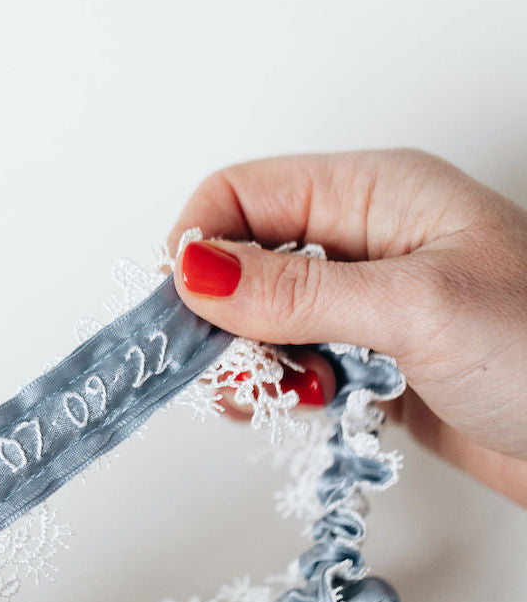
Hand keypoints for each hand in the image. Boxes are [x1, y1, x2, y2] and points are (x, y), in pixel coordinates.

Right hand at [168, 148, 526, 504]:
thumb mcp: (414, 308)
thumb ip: (298, 290)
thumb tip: (196, 270)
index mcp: (376, 193)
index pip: (243, 192)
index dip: (200, 245)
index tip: (187, 312)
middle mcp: (366, 241)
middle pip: (244, 258)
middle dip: (221, 314)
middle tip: (229, 371)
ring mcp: (371, 304)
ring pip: (265, 319)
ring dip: (252, 360)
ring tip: (277, 396)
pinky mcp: (377, 361)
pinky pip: (299, 364)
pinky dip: (285, 389)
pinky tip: (306, 409)